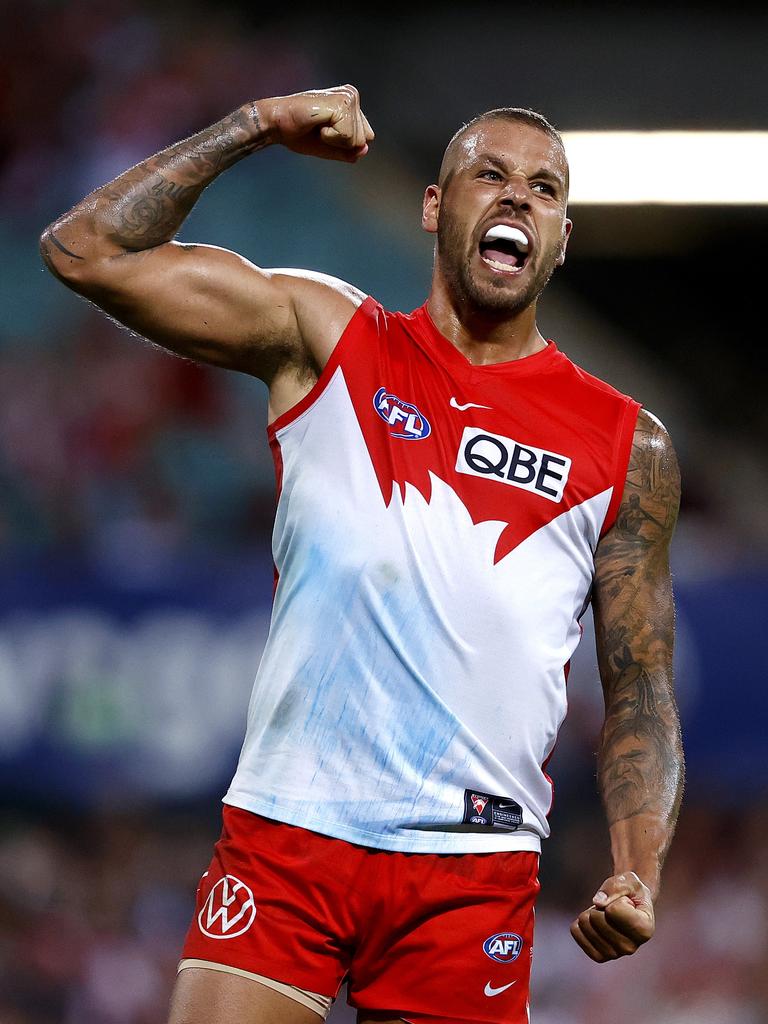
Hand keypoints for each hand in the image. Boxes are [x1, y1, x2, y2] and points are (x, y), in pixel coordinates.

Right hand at [258, 85, 373, 162]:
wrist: (277, 124)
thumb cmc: (300, 133)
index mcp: (351, 103)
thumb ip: (349, 151)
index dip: (343, 144)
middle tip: (319, 129)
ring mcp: (348, 97)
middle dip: (340, 143)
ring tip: (318, 126)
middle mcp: (352, 95)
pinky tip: (318, 124)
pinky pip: (348, 137)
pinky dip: (330, 138)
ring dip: (334, 140)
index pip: (365, 138)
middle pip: (363, 139)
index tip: (323, 132)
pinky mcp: (342, 103)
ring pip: (357, 140)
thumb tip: (365, 150)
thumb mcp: (329, 147)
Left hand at [570, 871, 654, 962]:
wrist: (630, 905)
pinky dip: (579, 921)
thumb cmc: (631, 892)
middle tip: (612, 906)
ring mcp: (614, 954)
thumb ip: (615, 887)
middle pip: (597, 918)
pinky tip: (592, 922)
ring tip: (604, 914)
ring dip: (590, 912)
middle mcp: (631, 947)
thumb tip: (598, 903)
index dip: (615, 898)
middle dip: (599, 905)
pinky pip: (576, 932)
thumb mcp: (629, 881)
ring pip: (585, 925)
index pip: (612, 910)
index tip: (626, 901)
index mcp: (645, 930)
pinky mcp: (599, 956)